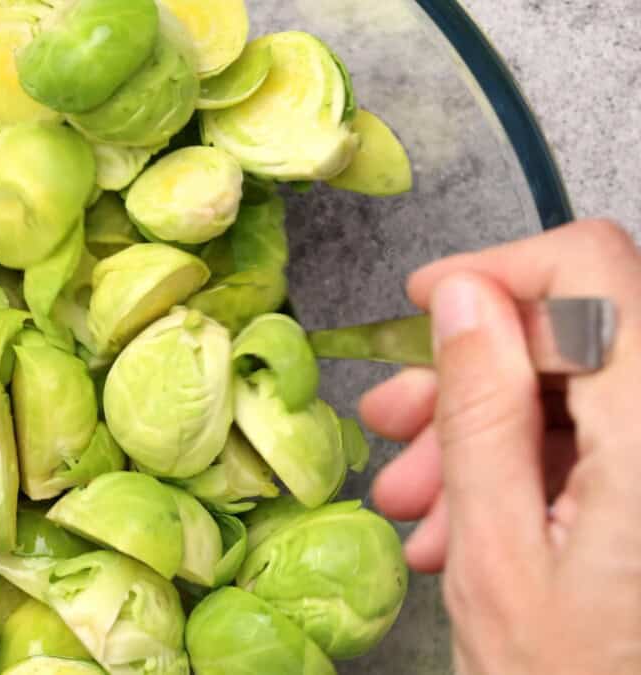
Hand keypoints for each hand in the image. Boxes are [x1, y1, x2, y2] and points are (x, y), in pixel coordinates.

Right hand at [359, 220, 640, 673]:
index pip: (594, 270)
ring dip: (489, 430)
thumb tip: (465, 300)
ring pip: (586, 390)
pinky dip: (530, 468)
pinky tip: (465, 524)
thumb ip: (483, 413)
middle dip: (474, 371)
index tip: (429, 306)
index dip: (500, 272)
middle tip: (396, 422)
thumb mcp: (498, 556)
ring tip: (415, 498)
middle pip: (586, 330)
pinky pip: (604, 443)